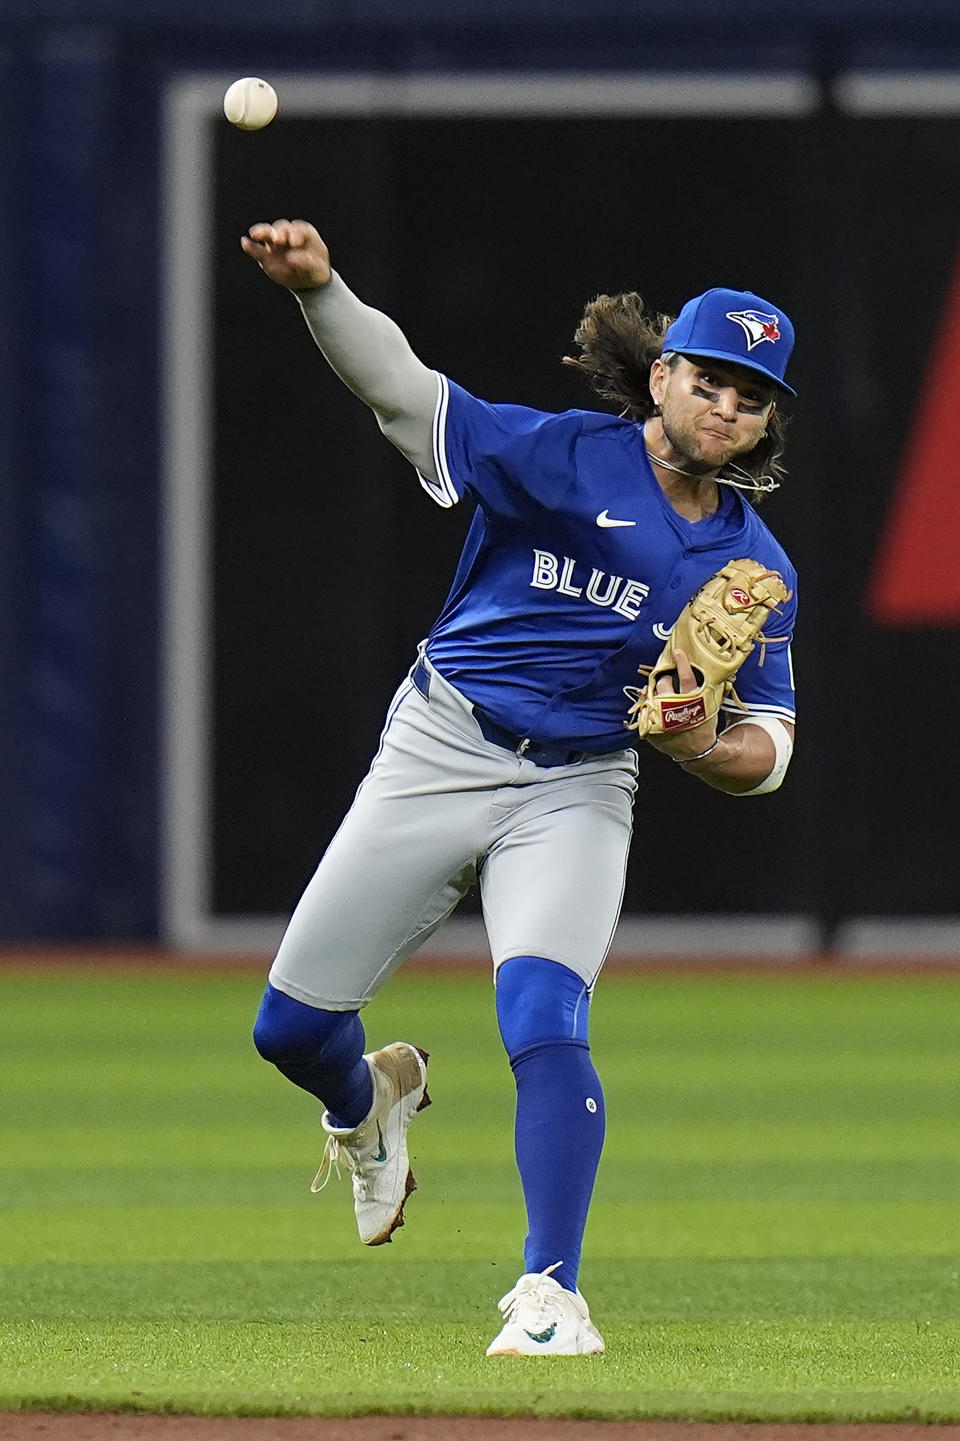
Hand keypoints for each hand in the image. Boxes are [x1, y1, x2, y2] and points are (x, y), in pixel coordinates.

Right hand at [240, 219, 331, 290]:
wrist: (307, 283)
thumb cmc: (315, 271)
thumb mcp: (317, 270)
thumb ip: (308, 263)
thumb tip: (291, 258)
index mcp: (304, 234)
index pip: (299, 229)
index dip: (296, 234)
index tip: (294, 243)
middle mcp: (288, 234)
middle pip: (282, 228)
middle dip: (279, 232)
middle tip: (277, 239)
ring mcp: (275, 243)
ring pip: (267, 233)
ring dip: (261, 233)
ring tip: (255, 235)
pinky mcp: (266, 255)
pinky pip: (257, 249)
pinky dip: (250, 246)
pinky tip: (245, 243)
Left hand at [643, 647, 718, 761]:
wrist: (696, 751)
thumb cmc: (704, 725)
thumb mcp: (712, 706)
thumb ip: (712, 687)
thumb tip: (719, 670)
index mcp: (692, 702)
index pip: (686, 678)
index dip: (682, 663)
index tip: (677, 652)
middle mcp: (674, 708)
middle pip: (664, 684)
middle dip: (666, 679)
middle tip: (669, 681)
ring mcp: (661, 718)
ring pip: (652, 695)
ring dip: (657, 693)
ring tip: (664, 697)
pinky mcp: (650, 727)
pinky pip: (645, 709)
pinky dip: (650, 706)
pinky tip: (658, 709)